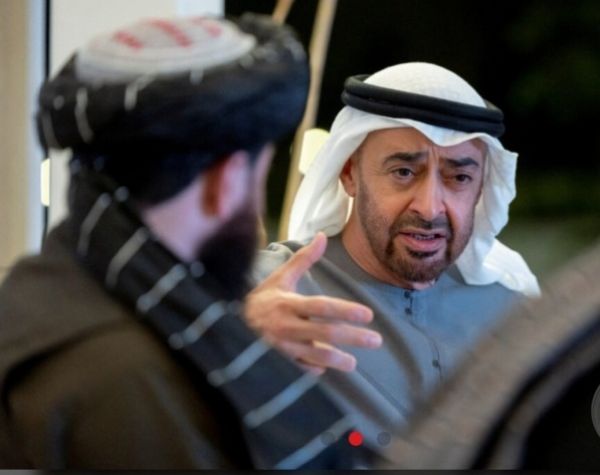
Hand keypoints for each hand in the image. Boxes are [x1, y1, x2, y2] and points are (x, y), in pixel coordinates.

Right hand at [244, 232, 381, 373]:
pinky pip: (300, 369)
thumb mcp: (280, 278)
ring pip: (315, 355)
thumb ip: (304, 260)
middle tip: (376, 340)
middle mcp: (286, 326)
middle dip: (353, 337)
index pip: (321, 307)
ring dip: (337, 360)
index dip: (345, 310)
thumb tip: (322, 236)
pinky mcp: (277, 362)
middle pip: (325, 332)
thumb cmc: (261, 299)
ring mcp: (281, 347)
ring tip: (353, 363)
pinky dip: (314, 369)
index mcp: (288, 303)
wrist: (228, 324)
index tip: (368, 314)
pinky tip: (325, 368)